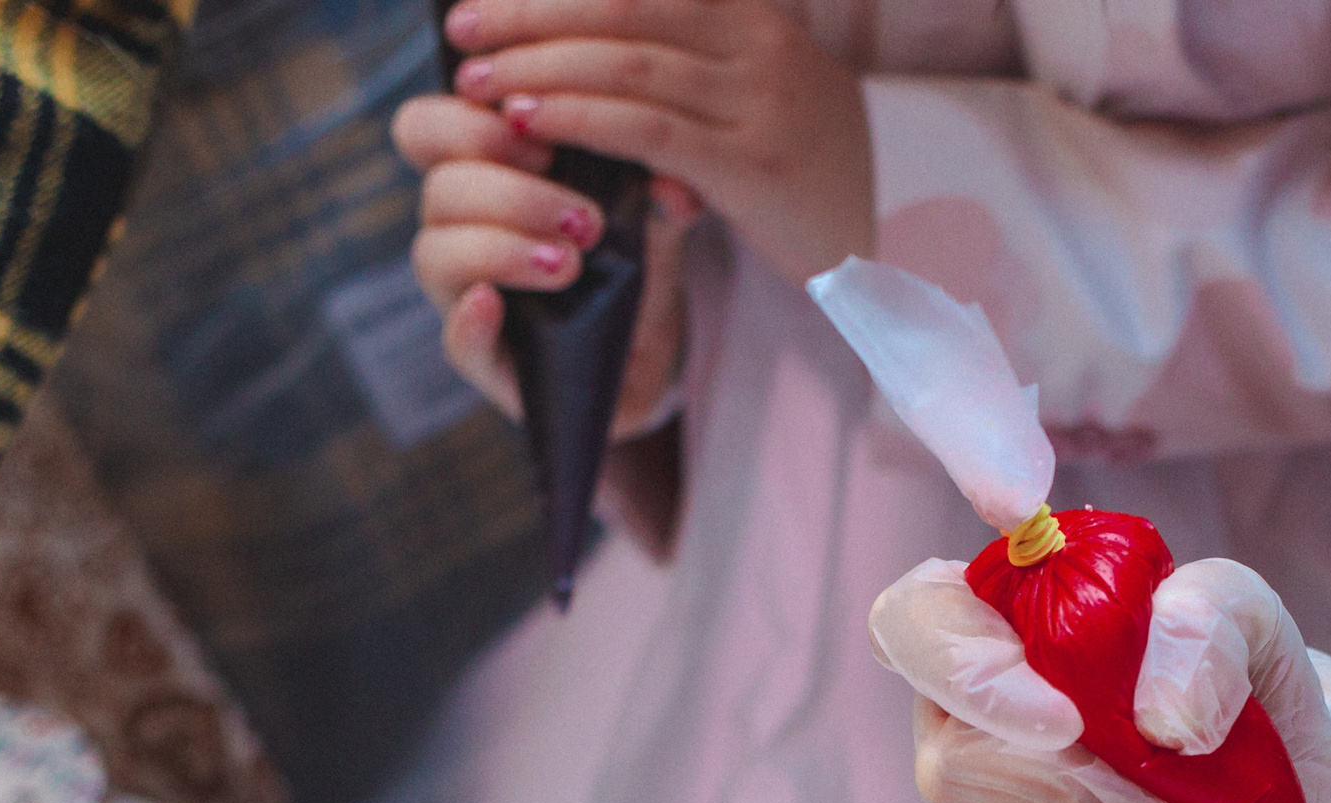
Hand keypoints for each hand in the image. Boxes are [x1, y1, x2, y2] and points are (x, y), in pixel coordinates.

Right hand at [394, 93, 695, 437]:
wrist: (646, 345)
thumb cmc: (630, 259)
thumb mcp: (645, 210)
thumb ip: (652, 185)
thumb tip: (673, 187)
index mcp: (481, 174)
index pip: (428, 128)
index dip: (467, 121)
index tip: (545, 143)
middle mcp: (457, 228)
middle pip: (439, 187)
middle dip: (510, 193)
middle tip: (581, 218)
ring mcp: (463, 292)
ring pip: (436, 255)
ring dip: (502, 249)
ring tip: (570, 264)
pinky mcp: (485, 357)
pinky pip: (456, 341)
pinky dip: (470, 320)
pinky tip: (494, 303)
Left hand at [441, 0, 873, 286]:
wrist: (865, 249)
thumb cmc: (791, 167)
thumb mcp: (750, 88)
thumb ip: (683, 55)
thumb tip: (580, 35)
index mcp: (754, 18)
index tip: (487, 3)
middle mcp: (763, 47)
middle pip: (625, 11)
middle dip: (533, 18)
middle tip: (465, 35)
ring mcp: (762, 105)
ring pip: (629, 67)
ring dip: (543, 69)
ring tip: (482, 83)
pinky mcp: (754, 167)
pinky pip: (650, 130)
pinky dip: (582, 119)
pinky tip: (534, 122)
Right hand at [872, 558, 1330, 802]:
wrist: (1320, 792)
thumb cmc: (1256, 691)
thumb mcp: (1249, 621)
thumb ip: (1204, 621)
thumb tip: (1156, 718)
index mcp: (995, 637)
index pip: (910, 628)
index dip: (959, 670)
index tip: (1064, 717)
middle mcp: (969, 739)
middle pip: (951, 775)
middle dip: (1078, 789)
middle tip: (1174, 785)